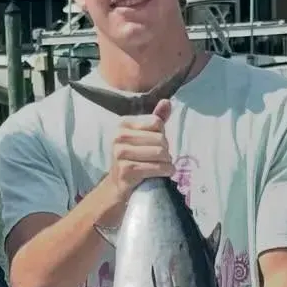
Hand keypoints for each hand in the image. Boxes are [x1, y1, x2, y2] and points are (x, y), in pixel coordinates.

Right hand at [97, 98, 174, 223]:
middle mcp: (118, 136)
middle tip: (158, 159)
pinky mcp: (126, 170)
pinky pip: (157, 167)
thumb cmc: (135, 158)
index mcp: (123, 124)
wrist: (118, 185)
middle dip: (165, 150)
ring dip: (167, 162)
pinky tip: (163, 173)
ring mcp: (120, 153)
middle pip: (160, 138)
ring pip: (160, 153)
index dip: (161, 135)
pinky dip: (165, 171)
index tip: (153, 144)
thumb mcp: (145, 136)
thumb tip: (167, 102)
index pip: (156, 123)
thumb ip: (156, 119)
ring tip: (161, 166)